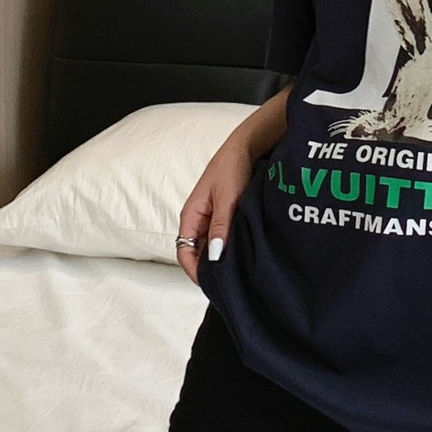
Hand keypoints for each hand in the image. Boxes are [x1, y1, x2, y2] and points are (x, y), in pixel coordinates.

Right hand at [174, 136, 256, 285]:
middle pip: (196, 253)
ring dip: (220, 258)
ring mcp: (210, 218)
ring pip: (210, 246)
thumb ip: (221, 227)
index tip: (210, 284)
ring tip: (236, 271)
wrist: (247, 147)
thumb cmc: (232, 168)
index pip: (184, 252)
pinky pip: (222, 237)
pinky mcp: (224, 216)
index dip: (193, 270)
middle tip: (227, 282)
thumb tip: (215, 257)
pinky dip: (229, 247)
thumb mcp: (228, 199)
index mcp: (190, 215)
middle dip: (208, 268)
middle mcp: (197, 219)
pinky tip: (242, 253)